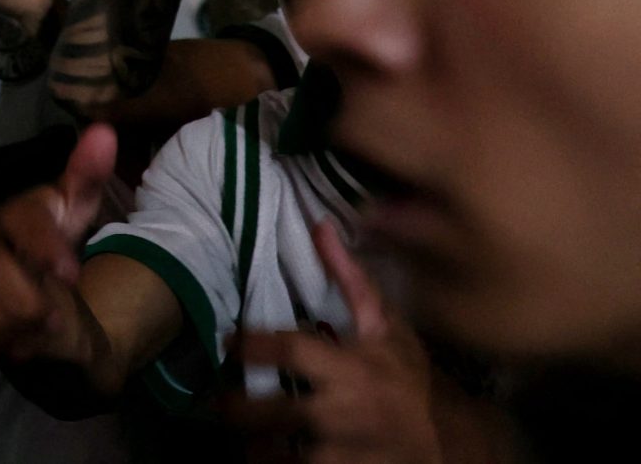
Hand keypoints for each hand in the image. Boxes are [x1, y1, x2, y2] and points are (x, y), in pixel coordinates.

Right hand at [0, 123, 117, 361]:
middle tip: (56, 320)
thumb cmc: (52, 237)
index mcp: (16, 212)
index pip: (24, 219)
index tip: (72, 275)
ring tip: (32, 342)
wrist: (29, 270)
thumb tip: (103, 131)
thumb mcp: (76, 210)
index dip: (45, 245)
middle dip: (25, 296)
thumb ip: (85, 175)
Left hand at [223, 221, 438, 463]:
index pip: (292, 352)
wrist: (450, 442)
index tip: (228, 341)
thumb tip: (320, 227)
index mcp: (352, 369)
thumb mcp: (385, 328)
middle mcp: (345, 412)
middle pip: (277, 414)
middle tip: (217, 402)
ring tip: (236, 439)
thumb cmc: (409, 378)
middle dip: (239, 410)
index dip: (254, 345)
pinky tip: (263, 460)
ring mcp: (346, 453)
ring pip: (284, 459)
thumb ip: (350, 280)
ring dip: (254, 449)